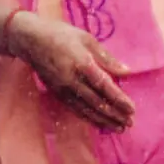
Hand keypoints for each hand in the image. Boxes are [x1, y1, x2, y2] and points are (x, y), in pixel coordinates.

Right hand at [7, 11, 135, 130]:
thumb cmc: (61, 34)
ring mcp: (64, 89)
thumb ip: (106, 57)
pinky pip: (76, 109)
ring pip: (87, 110)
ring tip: (118, 128)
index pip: (104, 86)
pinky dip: (89, 118)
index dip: (119, 99)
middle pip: (97, 102)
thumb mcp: (87, 39)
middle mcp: (73, 80)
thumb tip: (126, 71)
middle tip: (129, 123)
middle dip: (114, 114)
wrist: (31, 40)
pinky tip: (99, 122)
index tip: (132, 109)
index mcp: (83, 64)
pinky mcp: (57, 94)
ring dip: (104, 120)